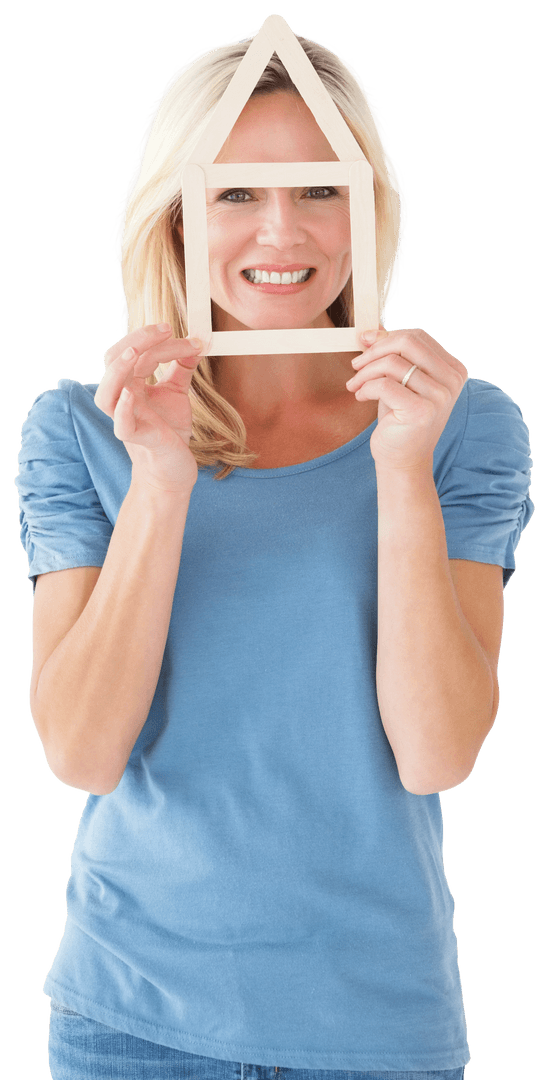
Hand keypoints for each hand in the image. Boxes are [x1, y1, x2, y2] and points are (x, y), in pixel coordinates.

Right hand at [94, 323, 203, 491]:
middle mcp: (123, 399)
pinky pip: (120, 424)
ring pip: (106, 393)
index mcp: (130, 384)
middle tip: (165, 329)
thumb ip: (181, 368)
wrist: (173, 469)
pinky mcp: (136, 439)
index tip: (187, 336)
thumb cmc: (169, 431)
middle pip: (115, 362)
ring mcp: (125, 419)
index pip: (137, 352)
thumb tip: (195, 343)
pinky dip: (122, 408)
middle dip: (137, 340)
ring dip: (119, 370)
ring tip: (135, 352)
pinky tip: (129, 394)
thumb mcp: (176, 393)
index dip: (158, 340)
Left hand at [345, 327, 467, 470]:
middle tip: (356, 365)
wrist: (403, 459)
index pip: (417, 337)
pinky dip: (366, 388)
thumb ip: (393, 354)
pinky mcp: (422, 412)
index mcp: (453, 369)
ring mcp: (440, 396)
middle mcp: (452, 381)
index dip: (386, 337)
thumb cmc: (400, 419)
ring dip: (365, 372)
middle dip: (375, 351)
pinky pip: (384, 385)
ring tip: (355, 385)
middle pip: (408, 342)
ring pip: (392, 364)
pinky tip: (360, 397)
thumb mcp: (399, 381)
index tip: (364, 344)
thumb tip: (370, 331)